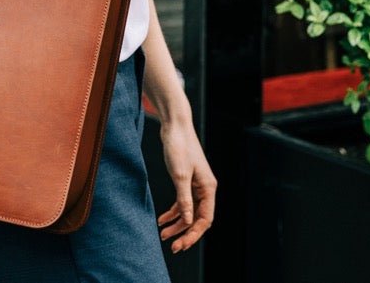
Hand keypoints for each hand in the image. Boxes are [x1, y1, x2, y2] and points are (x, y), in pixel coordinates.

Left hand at [156, 120, 216, 252]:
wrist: (174, 124)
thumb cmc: (178, 146)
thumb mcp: (179, 175)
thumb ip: (184, 200)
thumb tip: (188, 222)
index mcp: (208, 188)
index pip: (205, 219)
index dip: (193, 234)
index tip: (180, 245)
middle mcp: (204, 188)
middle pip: (197, 218)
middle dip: (184, 232)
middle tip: (171, 245)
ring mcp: (195, 184)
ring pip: (188, 211)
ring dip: (176, 223)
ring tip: (163, 233)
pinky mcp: (185, 179)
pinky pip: (182, 201)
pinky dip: (172, 211)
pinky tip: (162, 219)